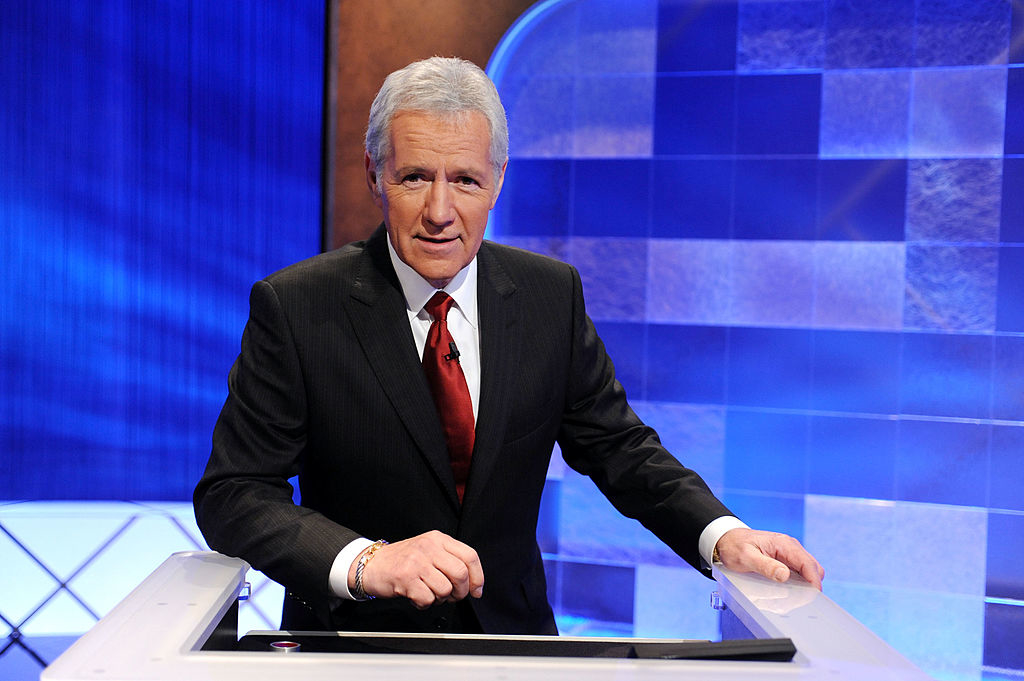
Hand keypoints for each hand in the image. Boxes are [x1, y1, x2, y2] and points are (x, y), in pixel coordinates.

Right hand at [349, 530, 483, 608]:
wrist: (372, 564)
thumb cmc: (403, 560)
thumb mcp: (429, 550)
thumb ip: (450, 560)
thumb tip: (473, 582)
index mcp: (438, 539)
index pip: (470, 556)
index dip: (477, 577)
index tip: (476, 590)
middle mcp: (429, 547)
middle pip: (461, 573)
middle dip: (460, 592)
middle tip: (452, 596)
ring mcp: (417, 562)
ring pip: (445, 589)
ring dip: (441, 599)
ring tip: (430, 593)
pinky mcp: (406, 578)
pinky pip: (428, 599)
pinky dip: (425, 604)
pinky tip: (417, 596)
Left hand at [714, 528, 823, 590]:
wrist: (726, 539)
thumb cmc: (734, 546)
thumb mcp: (746, 558)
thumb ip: (765, 566)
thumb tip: (785, 575)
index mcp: (783, 544)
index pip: (807, 563)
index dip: (814, 581)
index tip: (814, 596)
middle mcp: (790, 546)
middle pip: (812, 567)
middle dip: (812, 583)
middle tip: (803, 601)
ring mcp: (788, 552)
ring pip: (807, 569)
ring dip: (806, 583)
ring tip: (796, 598)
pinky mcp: (785, 558)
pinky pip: (799, 571)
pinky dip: (799, 581)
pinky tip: (790, 590)